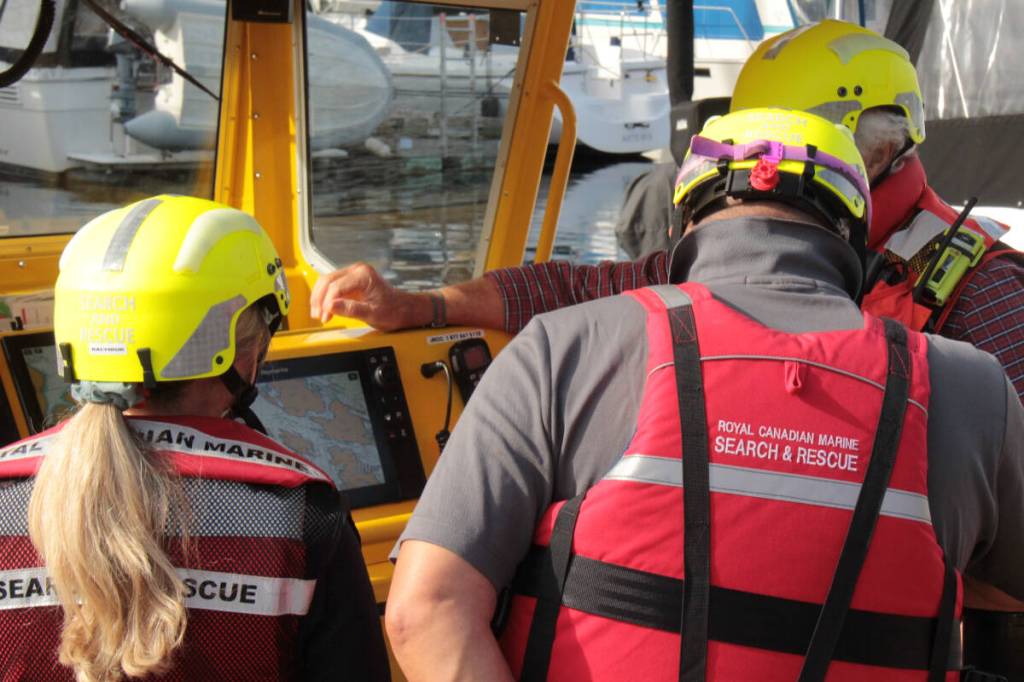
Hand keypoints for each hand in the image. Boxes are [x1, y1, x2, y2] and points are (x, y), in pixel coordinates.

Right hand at [310, 263, 428, 329]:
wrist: (402, 309)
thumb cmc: (393, 310)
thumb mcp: (373, 313)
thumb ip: (351, 310)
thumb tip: (331, 307)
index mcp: (363, 275)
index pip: (336, 286)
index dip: (327, 302)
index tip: (325, 315)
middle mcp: (357, 271)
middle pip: (327, 281)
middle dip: (319, 299)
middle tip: (318, 316)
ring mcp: (353, 275)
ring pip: (326, 282)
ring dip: (319, 298)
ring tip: (318, 314)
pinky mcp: (349, 282)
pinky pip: (331, 286)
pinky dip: (325, 297)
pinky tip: (324, 309)